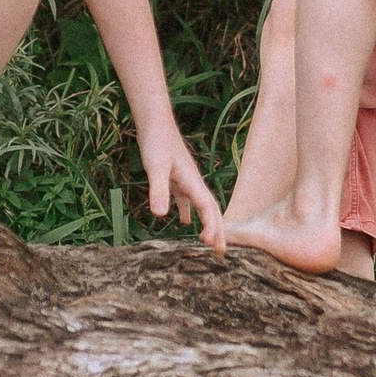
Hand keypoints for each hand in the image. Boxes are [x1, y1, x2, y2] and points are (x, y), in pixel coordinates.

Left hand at [136, 115, 223, 241]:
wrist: (154, 123)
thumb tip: (160, 215)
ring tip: (209, 242)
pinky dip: (188, 212)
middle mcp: (193, 182)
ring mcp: (186, 180)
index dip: (212, 226)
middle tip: (221, 253)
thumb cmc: (156, 143)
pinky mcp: (175, 177)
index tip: (211, 244)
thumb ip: (158, 190)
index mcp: (192, 182)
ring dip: (208, 223)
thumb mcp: (155, 168)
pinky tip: (183, 221)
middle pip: (211, 209)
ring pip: (202, 206)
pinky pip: (187, 199)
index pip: (208, 208)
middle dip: (218, 230)